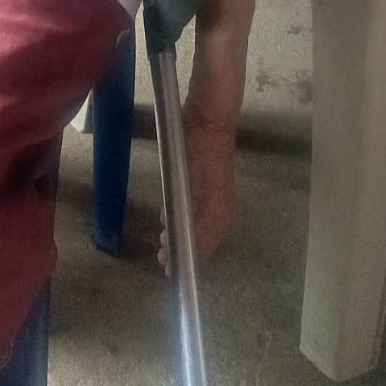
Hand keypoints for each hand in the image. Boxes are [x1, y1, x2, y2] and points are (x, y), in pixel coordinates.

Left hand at [159, 110, 239, 267]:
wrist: (210, 119)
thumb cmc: (196, 148)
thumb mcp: (186, 182)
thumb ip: (185, 213)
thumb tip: (175, 239)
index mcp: (219, 214)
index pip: (201, 246)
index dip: (183, 257)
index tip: (166, 266)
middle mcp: (224, 212)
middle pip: (203, 240)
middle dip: (182, 248)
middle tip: (161, 255)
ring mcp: (221, 199)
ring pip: (202, 227)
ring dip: (184, 234)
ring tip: (164, 238)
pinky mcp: (215, 187)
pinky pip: (202, 213)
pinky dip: (188, 220)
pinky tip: (171, 215)